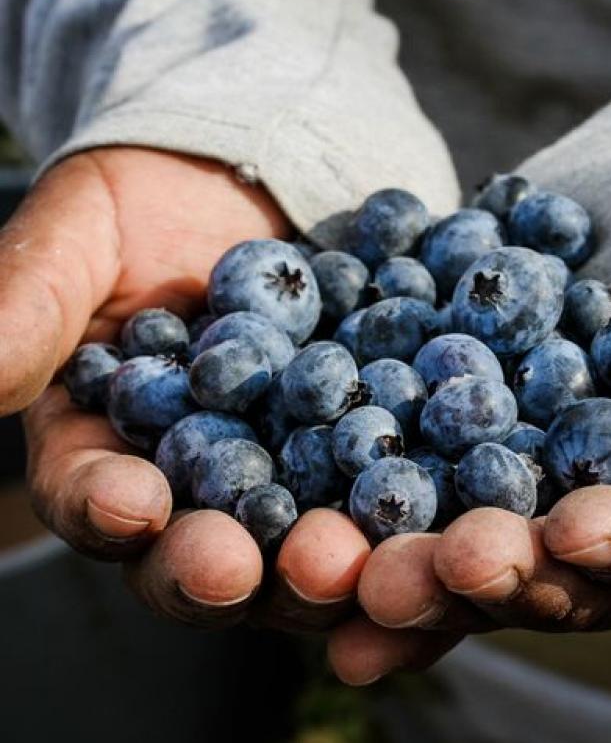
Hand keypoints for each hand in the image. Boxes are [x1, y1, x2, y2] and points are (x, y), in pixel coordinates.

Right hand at [15, 147, 370, 631]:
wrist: (250, 172)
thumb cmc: (147, 197)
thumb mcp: (79, 235)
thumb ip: (24, 304)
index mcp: (116, 445)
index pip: (98, 496)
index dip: (109, 509)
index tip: (134, 507)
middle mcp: (206, 479)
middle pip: (208, 548)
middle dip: (224, 566)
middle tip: (246, 570)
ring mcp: (295, 469)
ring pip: (305, 538)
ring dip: (326, 561)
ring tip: (348, 560)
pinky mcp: (371, 442)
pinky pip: (396, 481)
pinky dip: (412, 502)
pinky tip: (438, 508)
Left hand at [331, 236, 610, 684]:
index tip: (575, 533)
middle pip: (558, 572)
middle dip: (487, 578)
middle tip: (417, 580)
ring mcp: (546, 496)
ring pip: (476, 550)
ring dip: (406, 569)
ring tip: (336, 576)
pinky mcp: (484, 460)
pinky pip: (425, 492)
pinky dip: (370, 518)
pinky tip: (301, 537)